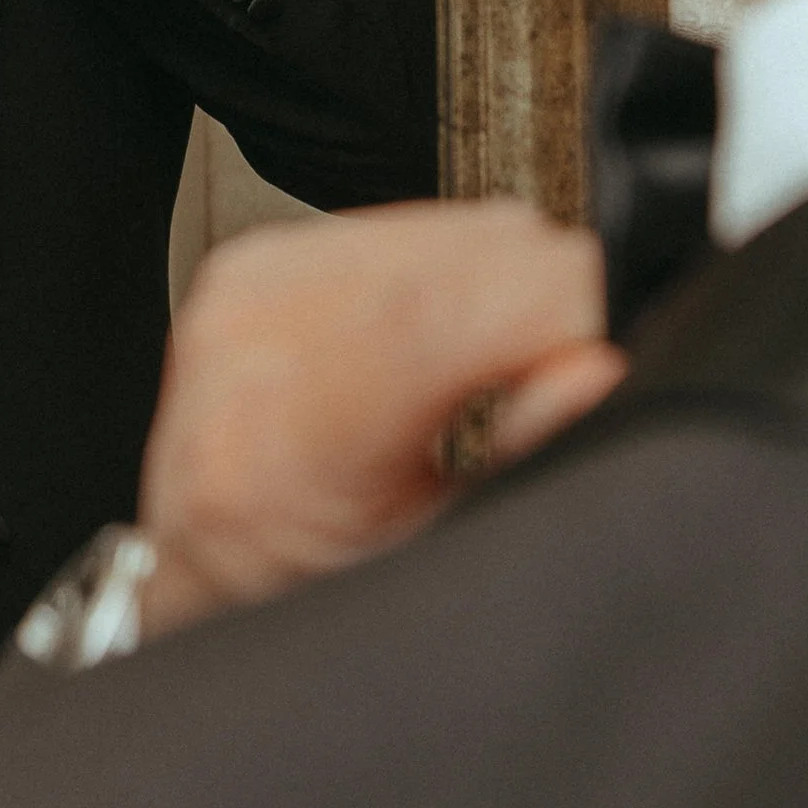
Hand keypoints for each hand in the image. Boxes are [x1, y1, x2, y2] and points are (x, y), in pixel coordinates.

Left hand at [134, 199, 625, 637]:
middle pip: (453, 257)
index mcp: (287, 445)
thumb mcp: (428, 558)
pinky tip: (444, 335)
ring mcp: (246, 291)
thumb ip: (514, 465)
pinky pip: (404, 220)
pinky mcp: (258, 256)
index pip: (438, 313)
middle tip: (554, 374)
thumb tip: (592, 373)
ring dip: (496, 283)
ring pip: (443, 225)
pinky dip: (452, 269)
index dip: (553, 313)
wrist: (208, 567)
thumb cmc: (307, 587)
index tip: (599, 351)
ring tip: (489, 367)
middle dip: (539, 300)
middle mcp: (251, 348)